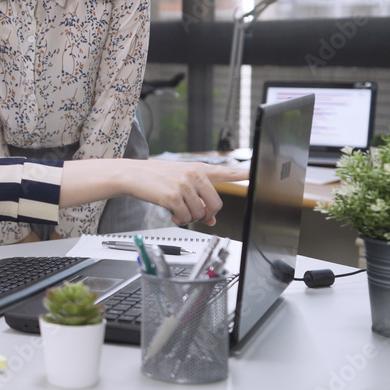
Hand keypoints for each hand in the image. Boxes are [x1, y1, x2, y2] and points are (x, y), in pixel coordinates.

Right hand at [58, 159, 248, 226]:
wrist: (132, 175)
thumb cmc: (156, 178)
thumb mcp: (180, 183)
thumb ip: (198, 198)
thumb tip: (212, 220)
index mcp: (199, 169)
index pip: (227, 172)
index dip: (244, 175)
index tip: (257, 174)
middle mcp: (194, 175)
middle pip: (216, 204)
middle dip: (207, 214)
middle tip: (194, 213)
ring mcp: (184, 185)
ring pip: (200, 213)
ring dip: (190, 217)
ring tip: (178, 210)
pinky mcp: (173, 196)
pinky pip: (186, 217)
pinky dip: (180, 220)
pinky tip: (172, 214)